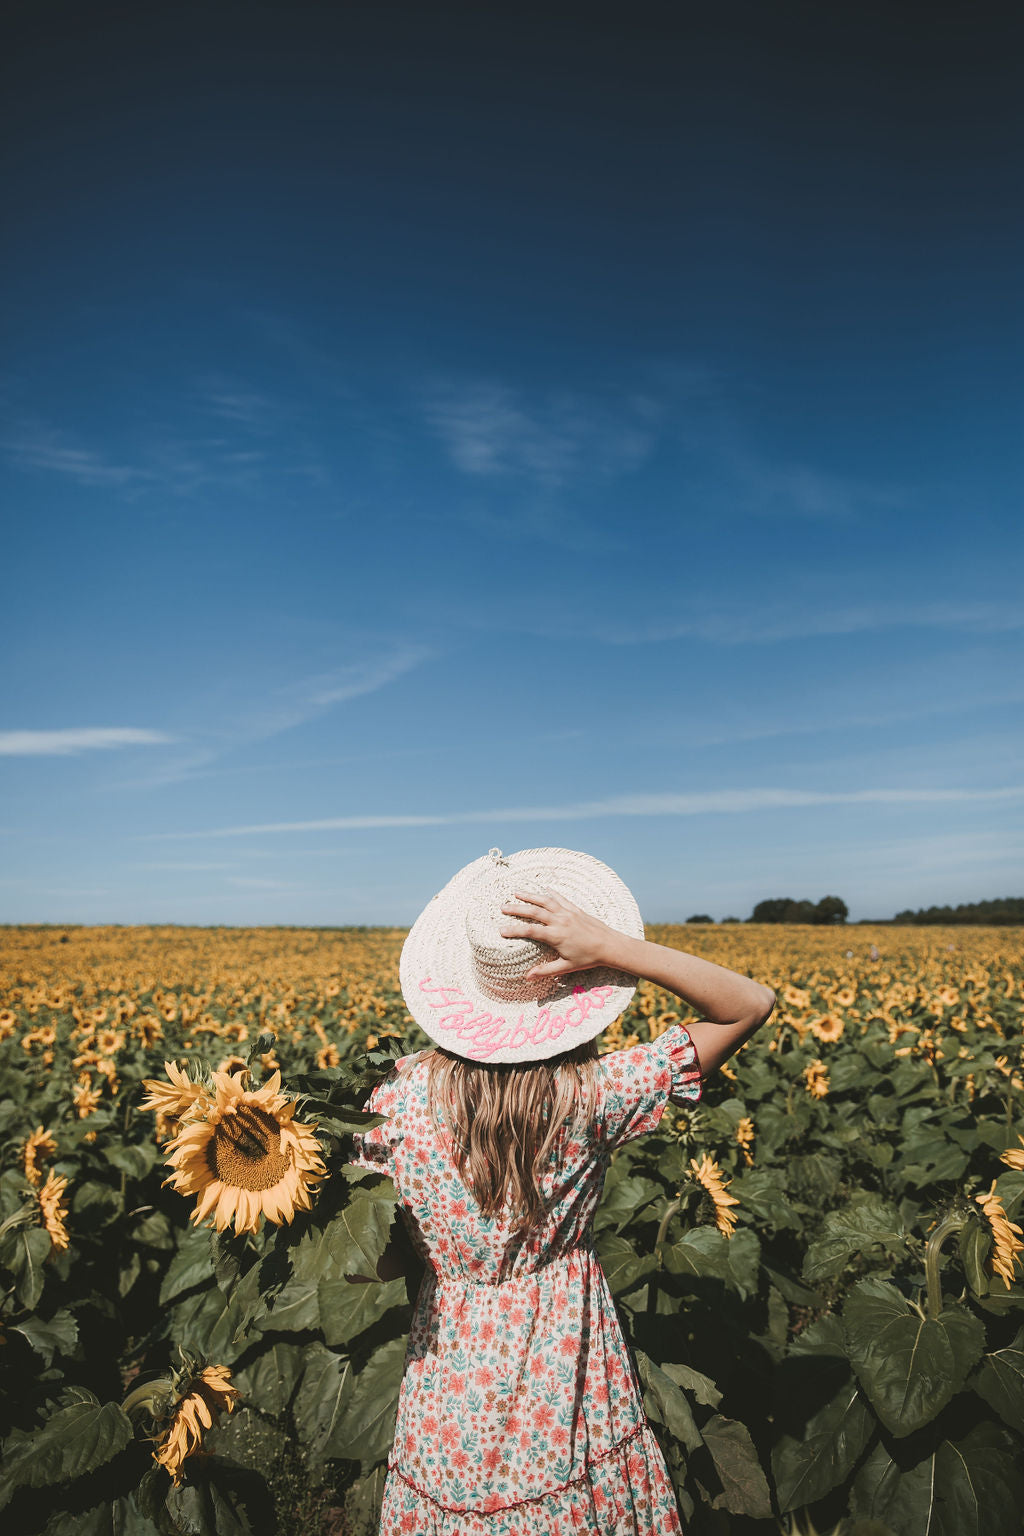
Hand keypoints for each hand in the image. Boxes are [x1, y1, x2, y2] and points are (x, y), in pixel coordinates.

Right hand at [498, 889, 620, 978]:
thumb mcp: (566, 966)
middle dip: (517, 908)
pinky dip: (551, 893)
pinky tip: (545, 889)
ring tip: (517, 892)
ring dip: (530, 896)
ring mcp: (568, 913)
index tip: (501, 930)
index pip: (530, 931)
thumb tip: (527, 977)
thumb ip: (546, 971)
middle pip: (534, 912)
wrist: (610, 945)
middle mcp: (560, 921)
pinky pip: (561, 899)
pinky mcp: (576, 910)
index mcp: (555, 936)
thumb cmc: (588, 958)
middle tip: (502, 907)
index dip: (514, 929)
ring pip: (545, 901)